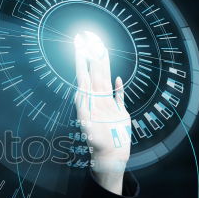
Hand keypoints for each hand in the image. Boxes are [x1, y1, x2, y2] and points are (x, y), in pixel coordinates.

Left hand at [72, 31, 131, 191]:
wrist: (110, 158)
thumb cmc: (99, 145)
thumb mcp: (89, 128)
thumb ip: (84, 110)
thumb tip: (80, 92)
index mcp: (90, 101)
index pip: (84, 76)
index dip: (82, 60)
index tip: (80, 46)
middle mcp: (97, 100)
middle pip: (95, 73)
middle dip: (92, 57)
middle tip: (89, 39)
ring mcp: (108, 106)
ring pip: (106, 80)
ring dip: (103, 66)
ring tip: (102, 52)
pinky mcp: (119, 113)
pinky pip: (118, 96)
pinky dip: (118, 87)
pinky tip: (118, 78)